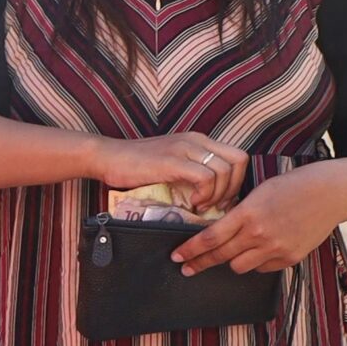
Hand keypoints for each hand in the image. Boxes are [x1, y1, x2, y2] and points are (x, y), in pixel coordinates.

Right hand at [91, 131, 249, 212]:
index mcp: (198, 141)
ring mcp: (185, 148)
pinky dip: (204, 194)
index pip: (237, 156)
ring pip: (224, 170)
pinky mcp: (173, 161)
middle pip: (239, 160)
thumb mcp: (172, 165)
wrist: (108, 157)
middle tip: (215, 205)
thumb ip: (192, 174)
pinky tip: (192, 203)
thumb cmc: (136, 167)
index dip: (236, 181)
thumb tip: (214, 198)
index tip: (221, 199)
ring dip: (217, 194)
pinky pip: (205, 177)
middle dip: (232, 188)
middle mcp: (196, 140)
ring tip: (201, 205)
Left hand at [176, 160, 346, 274]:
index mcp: (248, 213)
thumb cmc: (293, 185)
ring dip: (231, 260)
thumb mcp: (259, 192)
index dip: (190, 250)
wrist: (331, 193)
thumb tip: (218, 230)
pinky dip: (255, 262)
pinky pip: (262, 268)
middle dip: (200, 264)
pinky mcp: (290, 258)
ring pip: (239, 266)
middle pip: (220, 256)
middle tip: (186, 268)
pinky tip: (258, 250)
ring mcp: (276, 249)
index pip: (210, 238)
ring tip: (228, 253)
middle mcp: (260, 234)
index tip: (177, 257)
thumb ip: (239, 213)